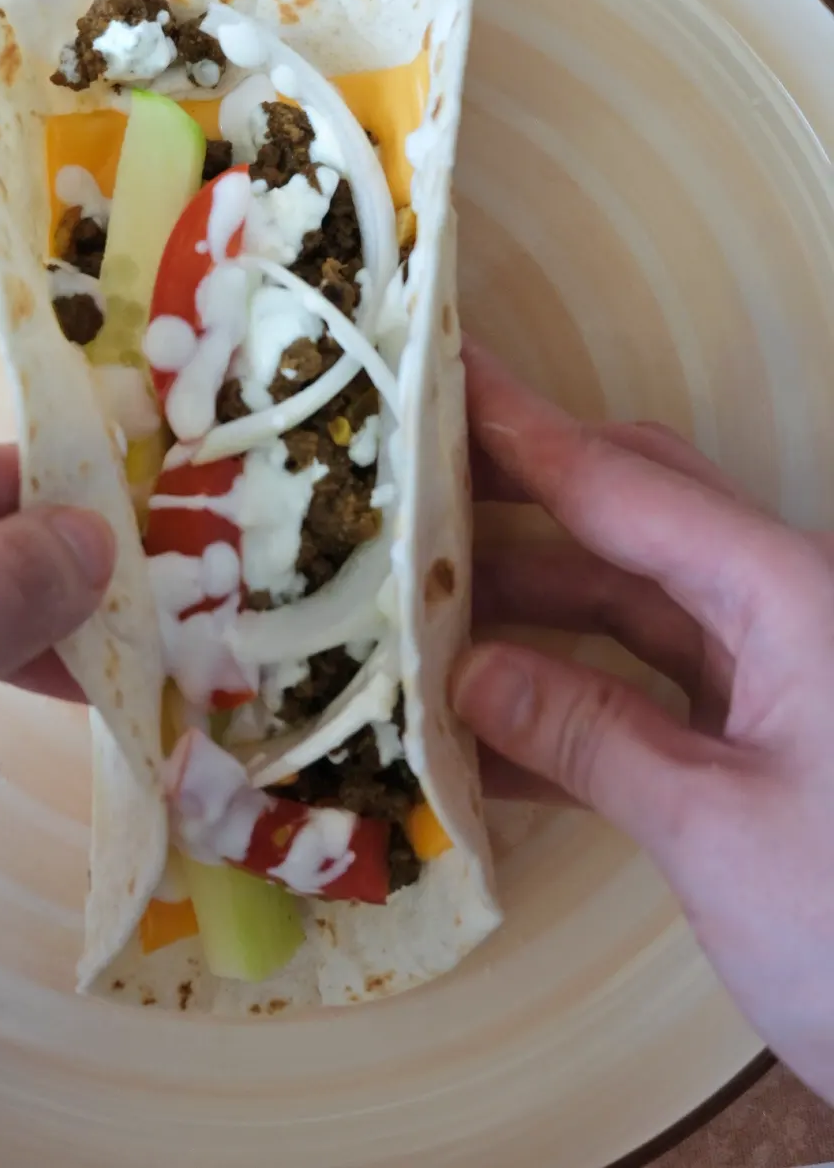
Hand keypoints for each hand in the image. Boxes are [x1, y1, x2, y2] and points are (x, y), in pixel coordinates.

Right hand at [454, 342, 833, 1100]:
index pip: (625, 483)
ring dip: (530, 605)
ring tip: (417, 609)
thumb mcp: (715, 831)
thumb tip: (466, 670)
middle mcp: (785, 608)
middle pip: (635, 513)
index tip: (437, 367)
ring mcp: (777, 672)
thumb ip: (587, 735)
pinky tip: (480, 726)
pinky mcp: (766, 737)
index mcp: (790, 593)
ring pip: (632, 599)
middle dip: (520, 496)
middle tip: (408, 481)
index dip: (521, 427)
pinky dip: (569, 693)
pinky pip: (648, 683)